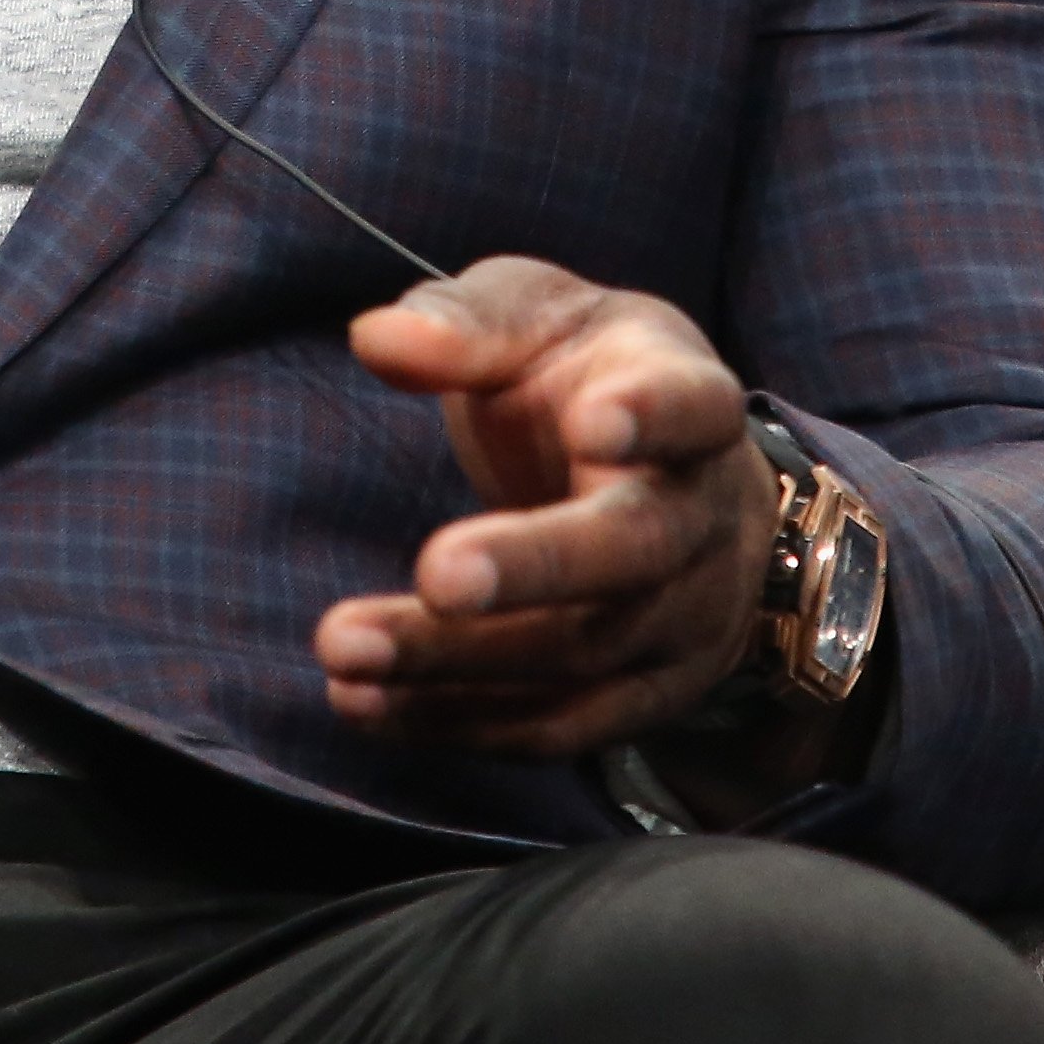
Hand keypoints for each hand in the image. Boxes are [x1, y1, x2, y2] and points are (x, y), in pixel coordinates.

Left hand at [314, 259, 786, 761]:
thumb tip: (378, 339)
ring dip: (457, 660)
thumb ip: (468, 322)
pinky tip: (364, 703)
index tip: (595, 422)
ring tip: (342, 648)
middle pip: (635, 550)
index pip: (693, 406)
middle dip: (536, 566)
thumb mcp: (540, 318)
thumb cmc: (590, 378)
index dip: (653, 415)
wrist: (680, 486)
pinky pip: (557, 725)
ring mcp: (684, 619)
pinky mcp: (643, 696)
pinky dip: (457, 720)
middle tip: (438, 574)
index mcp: (689, 398)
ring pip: (581, 654)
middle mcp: (702, 518)